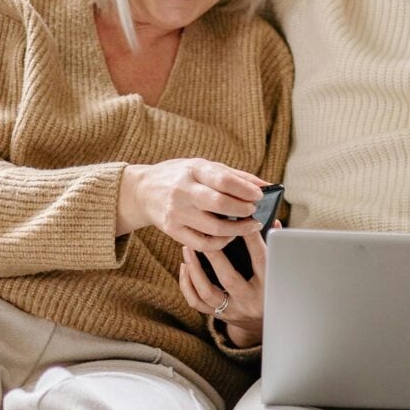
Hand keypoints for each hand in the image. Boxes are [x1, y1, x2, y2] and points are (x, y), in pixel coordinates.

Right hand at [117, 158, 266, 252]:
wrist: (143, 191)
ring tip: (250, 226)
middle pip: (219, 204)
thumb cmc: (180, 176)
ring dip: (237, 230)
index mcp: (193, 170)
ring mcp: (176, 212)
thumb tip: (266, 186)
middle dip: (243, 210)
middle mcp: (182, 190)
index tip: (259, 195)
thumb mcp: (203, 167)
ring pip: (213, 227)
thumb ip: (235, 176)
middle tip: (255, 212)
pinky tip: (229, 237)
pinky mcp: (172, 230)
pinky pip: (201, 243)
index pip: (223, 180)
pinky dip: (220, 243)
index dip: (245, 190)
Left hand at [179, 228, 269, 346]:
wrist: (266, 326)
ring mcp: (233, 310)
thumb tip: (273, 221)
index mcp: (268, 287)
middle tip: (203, 235)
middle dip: (214, 255)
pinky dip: (187, 284)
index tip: (241, 221)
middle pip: (229, 278)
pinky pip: (196, 302)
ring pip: (207, 292)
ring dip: (194, 270)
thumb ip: (275, 247)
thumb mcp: (279, 272)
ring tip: (187, 250)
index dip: (252, 239)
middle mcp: (250, 301)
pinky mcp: (219, 315)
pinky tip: (185, 268)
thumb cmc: (274, 291)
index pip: (260, 260)